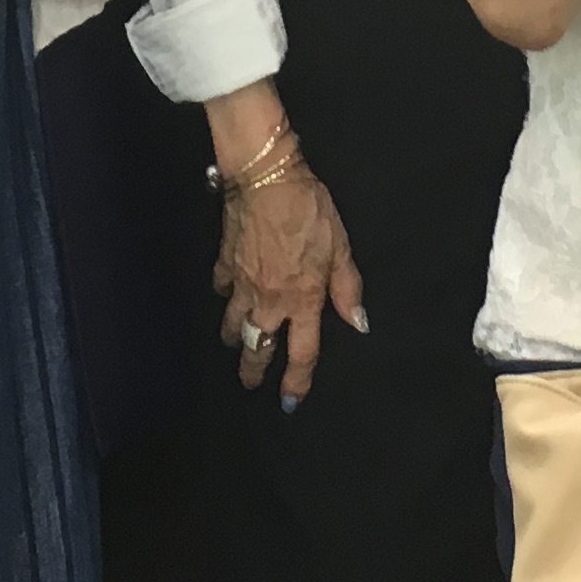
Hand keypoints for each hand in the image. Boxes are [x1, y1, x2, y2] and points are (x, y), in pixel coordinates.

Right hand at [212, 162, 364, 406]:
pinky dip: (225, 294)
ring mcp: (242, 283)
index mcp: (302, 300)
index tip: (289, 402)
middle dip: (253, 369)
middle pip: (258, 346)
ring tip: (235, 343)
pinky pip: (222, 287)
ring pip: (234, 323)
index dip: (296, 381)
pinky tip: (227, 292)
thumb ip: (347, 288)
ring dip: (235, 337)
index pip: (302, 352)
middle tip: (250, 382)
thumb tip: (358, 323)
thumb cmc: (310, 212)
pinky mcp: (225, 262)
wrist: (266, 180)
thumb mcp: (340, 248)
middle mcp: (269, 300)